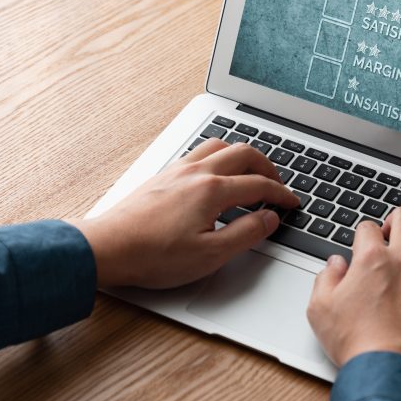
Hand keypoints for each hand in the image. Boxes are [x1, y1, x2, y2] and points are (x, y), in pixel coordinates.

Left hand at [73, 139, 299, 288]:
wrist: (109, 247)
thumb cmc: (153, 254)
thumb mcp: (211, 254)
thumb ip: (246, 234)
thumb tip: (268, 219)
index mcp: (212, 190)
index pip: (259, 184)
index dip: (281, 194)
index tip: (291, 203)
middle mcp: (196, 172)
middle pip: (243, 153)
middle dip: (267, 166)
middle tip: (277, 184)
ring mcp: (177, 171)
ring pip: (219, 145)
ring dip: (241, 155)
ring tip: (250, 172)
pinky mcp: (163, 176)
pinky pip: (199, 153)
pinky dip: (218, 157)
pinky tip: (215, 174)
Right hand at [306, 207, 400, 376]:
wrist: (392, 373)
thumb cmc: (359, 345)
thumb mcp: (320, 310)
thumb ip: (325, 279)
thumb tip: (335, 265)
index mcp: (371, 259)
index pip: (368, 227)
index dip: (363, 236)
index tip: (364, 249)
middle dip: (396, 221)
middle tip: (392, 236)